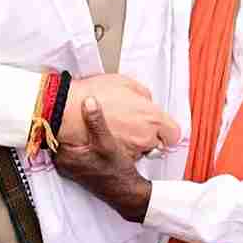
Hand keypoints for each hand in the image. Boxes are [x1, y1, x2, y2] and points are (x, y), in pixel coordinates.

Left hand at [56, 96, 151, 221]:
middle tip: (70, 103)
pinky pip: (71, 147)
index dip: (55, 116)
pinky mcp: (77, 166)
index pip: (51, 131)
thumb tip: (88, 100)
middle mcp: (63, 162)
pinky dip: (76, 138)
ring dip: (71, 130)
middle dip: (64, 121)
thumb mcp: (107, 143)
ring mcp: (69, 165)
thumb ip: (96, 122)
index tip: (60, 101)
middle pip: (58, 135)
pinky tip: (86, 128)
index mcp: (64, 156)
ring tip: (78, 112)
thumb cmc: (115, 170)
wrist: (126, 192)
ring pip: (65, 141)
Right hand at [59, 74, 179, 157]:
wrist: (69, 113)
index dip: (168, 129)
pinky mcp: (114, 160)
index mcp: (150, 119)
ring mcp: (130, 152)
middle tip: (133, 120)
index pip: (173, 133)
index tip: (163, 127)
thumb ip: (142, 93)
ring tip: (117, 126)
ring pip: (139, 149)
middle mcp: (143, 138)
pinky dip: (119, 148)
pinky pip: (123, 155)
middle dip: (146, 132)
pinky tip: (109, 136)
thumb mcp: (124, 82)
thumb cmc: (95, 94)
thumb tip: (146, 100)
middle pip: (155, 141)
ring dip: (132, 140)